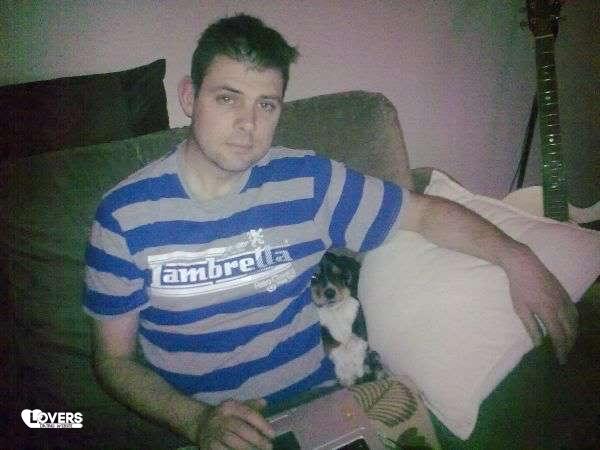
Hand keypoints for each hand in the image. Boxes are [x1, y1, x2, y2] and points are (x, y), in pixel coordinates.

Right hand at [195, 398, 273, 449]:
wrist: (201, 423)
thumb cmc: (226, 416)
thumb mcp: (237, 406)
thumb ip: (251, 405)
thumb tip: (264, 403)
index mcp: (229, 406)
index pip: (248, 413)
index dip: (261, 424)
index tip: (273, 434)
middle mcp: (221, 418)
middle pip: (241, 429)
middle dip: (257, 439)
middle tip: (269, 447)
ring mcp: (214, 433)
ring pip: (233, 442)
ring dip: (248, 449)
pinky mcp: (209, 445)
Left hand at [504, 245, 578, 363]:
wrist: (525, 264)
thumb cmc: (519, 287)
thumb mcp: (520, 309)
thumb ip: (531, 327)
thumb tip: (539, 344)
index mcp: (548, 312)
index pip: (559, 336)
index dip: (561, 350)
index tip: (561, 360)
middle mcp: (560, 307)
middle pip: (570, 331)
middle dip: (569, 344)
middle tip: (564, 354)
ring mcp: (564, 299)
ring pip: (575, 321)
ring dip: (573, 334)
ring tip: (568, 343)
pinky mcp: (565, 293)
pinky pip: (574, 311)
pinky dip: (575, 322)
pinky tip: (570, 326)